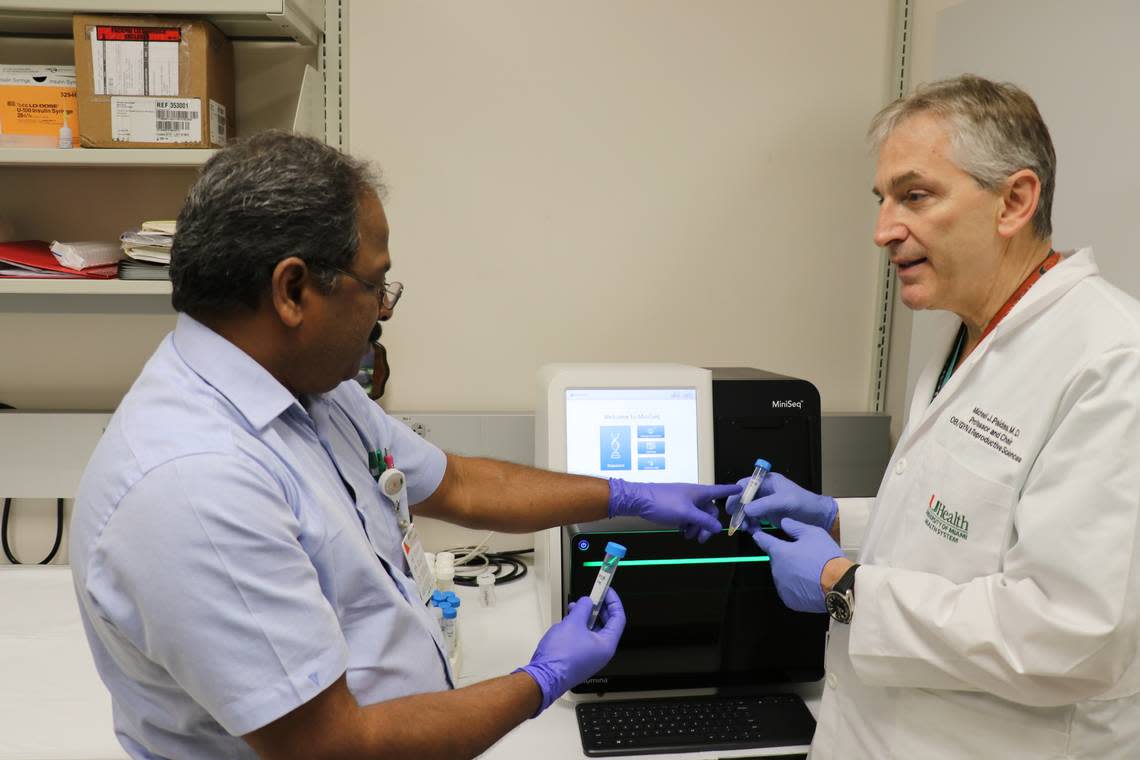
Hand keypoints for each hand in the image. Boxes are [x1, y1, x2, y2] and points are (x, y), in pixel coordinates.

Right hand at [517, 589, 625, 712]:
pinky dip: (578, 627)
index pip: (618, 618)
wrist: (544, 677)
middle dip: (598, 608)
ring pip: (593, 631)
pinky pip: (583, 638)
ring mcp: (590, 657)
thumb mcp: (573, 623)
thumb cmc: (560, 656)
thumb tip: (587, 602)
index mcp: (606, 645)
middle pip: (606, 624)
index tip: (607, 591)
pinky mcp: (579, 659)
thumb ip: (583, 608)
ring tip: (575, 607)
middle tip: (592, 596)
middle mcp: (601, 652)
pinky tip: (568, 621)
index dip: (613, 602)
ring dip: (585, 616)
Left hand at [609, 480, 741, 542]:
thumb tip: (718, 527)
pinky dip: (688, 524)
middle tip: (701, 539)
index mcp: (700, 492)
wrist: (639, 500)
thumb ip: (704, 520)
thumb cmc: (664, 503)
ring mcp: (684, 500)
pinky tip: (681, 531)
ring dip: (696, 527)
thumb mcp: (686, 513)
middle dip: (708, 524)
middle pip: (710, 510)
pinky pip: (688, 516)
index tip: (742, 489)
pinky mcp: (675, 506)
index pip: (720, 490)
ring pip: (698, 515)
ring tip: (687, 536)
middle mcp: (694, 495)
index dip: (731, 490)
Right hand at [726, 472, 836, 533]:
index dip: (735, 494)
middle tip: (737, 522)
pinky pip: (754, 519)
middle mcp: (764, 491)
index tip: (731, 507)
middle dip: (738, 510)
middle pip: (743, 498)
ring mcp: (766, 503)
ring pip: (747, 510)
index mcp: (767, 481)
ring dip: (744, 519)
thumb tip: (746, 509)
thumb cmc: (804, 504)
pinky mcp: (768, 515)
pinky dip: (751, 525)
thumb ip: (765, 504)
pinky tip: (754, 531)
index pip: (745, 484)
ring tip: (746, 529)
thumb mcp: (786, 501)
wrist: (819, 517)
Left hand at [750, 518, 844, 612]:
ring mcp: (781, 587)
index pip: (764, 542)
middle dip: (785, 557)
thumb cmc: (825, 557)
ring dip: (790, 572)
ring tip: (808, 571)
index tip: (758, 536)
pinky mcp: (789, 600)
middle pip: (776, 560)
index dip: (761, 537)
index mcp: (779, 552)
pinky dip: (795, 587)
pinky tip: (808, 584)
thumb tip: (783, 522)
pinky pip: (789, 590)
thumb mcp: (813, 534)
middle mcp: (776, 570)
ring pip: (782, 575)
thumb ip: (795, 527)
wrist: (838, 585)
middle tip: (804, 556)